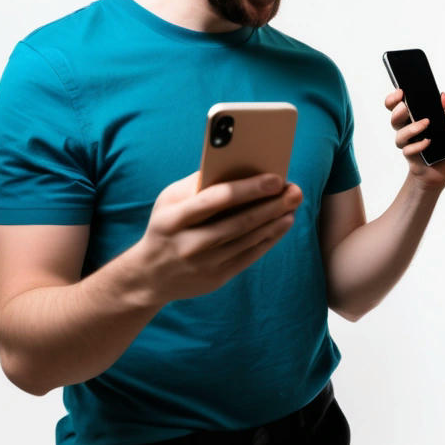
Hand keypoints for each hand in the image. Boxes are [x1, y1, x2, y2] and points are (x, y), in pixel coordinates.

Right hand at [132, 172, 302, 305]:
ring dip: (275, 221)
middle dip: (271, 205)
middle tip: (295, 190)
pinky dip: (270, 238)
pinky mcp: (215, 279)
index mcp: (173, 219)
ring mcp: (202, 264)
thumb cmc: (167, 225)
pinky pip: (249, 256)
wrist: (149, 275)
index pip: (215, 200)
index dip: (248, 189)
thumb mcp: (170, 201)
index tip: (275, 178)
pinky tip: (283, 223)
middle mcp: (187, 244)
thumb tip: (240, 165)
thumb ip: (200, 183)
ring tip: (293, 204)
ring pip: (247, 239)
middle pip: (238, 222)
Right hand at [385, 89, 444, 189]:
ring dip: (411, 127)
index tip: (401, 91)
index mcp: (418, 120)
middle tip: (406, 106)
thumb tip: (443, 97)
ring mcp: (409, 143)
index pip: (401, 105)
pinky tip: (427, 143)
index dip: (395, 97)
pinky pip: (408, 150)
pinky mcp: (410, 156)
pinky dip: (417, 145)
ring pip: (399, 132)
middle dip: (397, 109)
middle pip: (394, 116)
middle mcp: (410, 130)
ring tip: (425, 123)